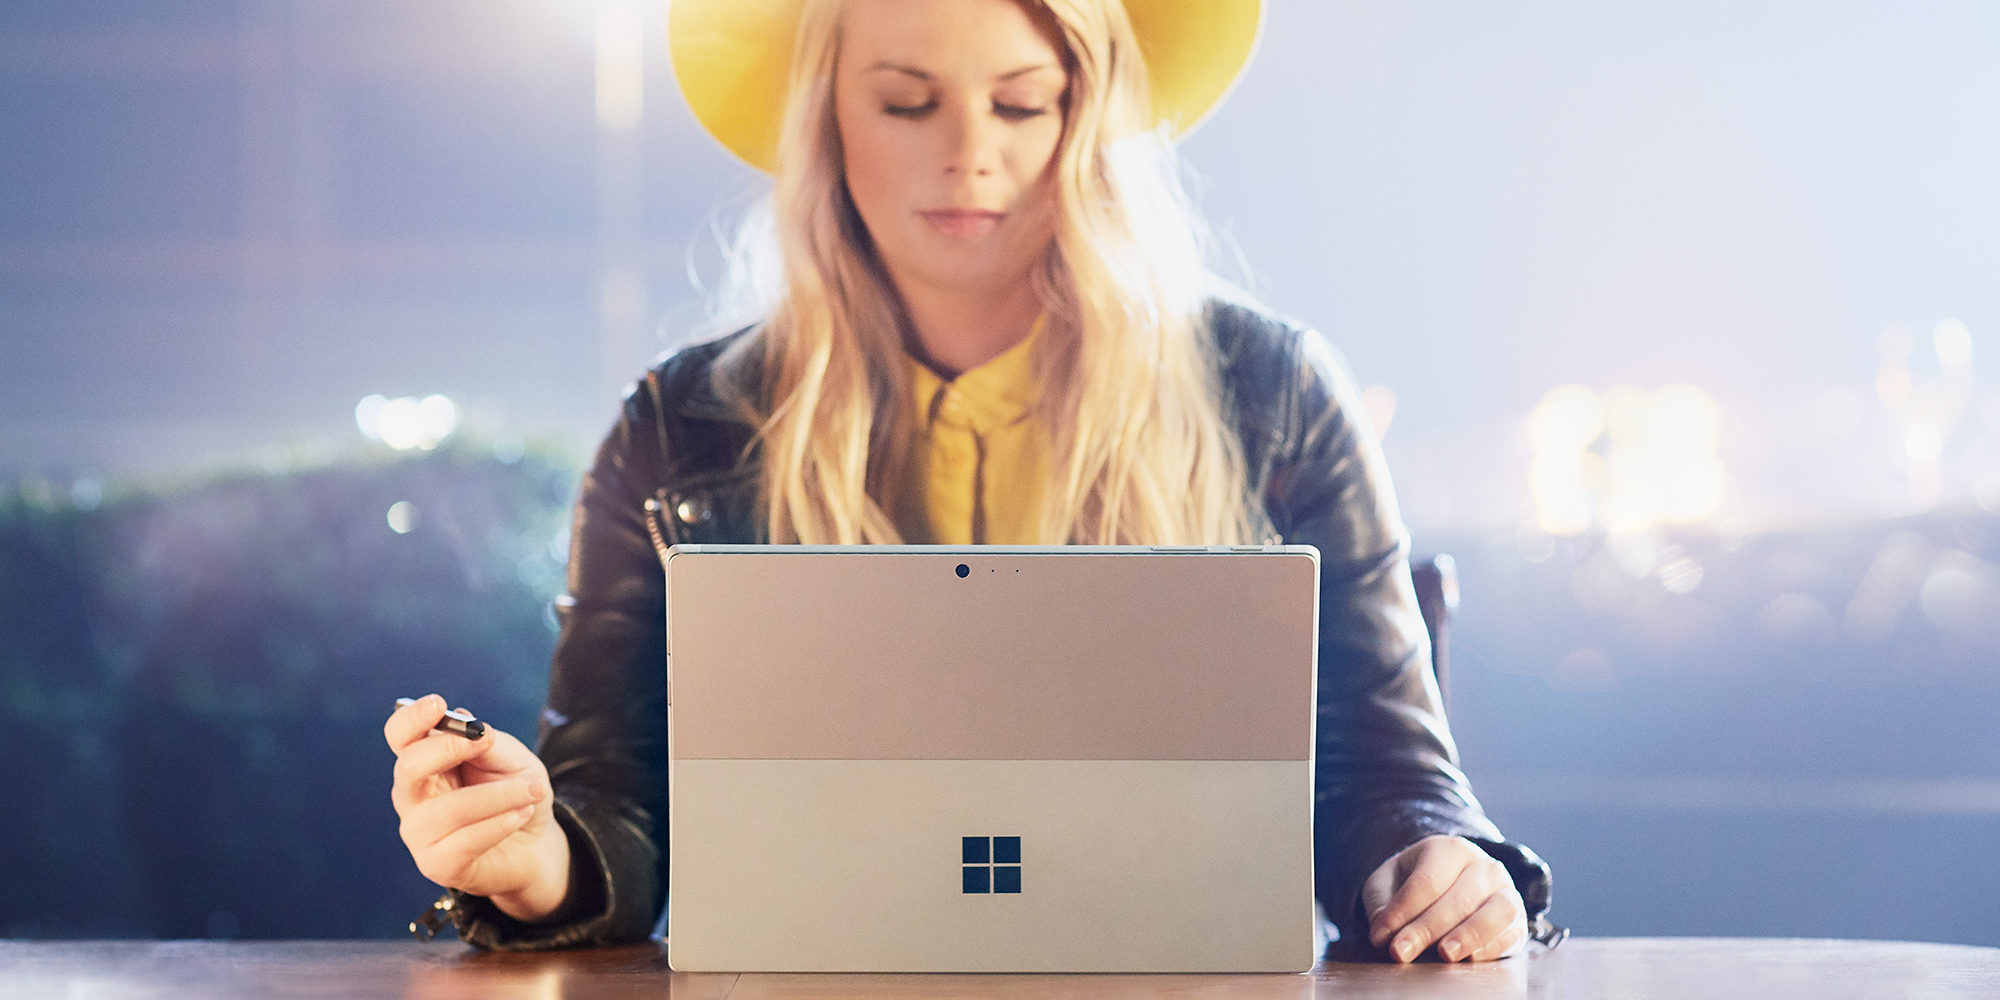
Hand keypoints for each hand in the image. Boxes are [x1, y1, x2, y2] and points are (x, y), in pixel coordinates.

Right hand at [386, 694, 570, 921]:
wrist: (536, 842)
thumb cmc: (516, 792)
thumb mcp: (512, 758)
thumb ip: (488, 742)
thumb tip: (467, 725)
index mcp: (424, 762)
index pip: (399, 737)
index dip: (412, 719)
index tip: (439, 704)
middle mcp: (413, 796)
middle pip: (408, 768)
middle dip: (447, 749)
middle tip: (486, 741)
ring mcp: (420, 833)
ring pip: (450, 810)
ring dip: (499, 795)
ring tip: (533, 791)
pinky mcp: (437, 864)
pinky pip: (465, 841)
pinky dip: (500, 823)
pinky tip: (522, 814)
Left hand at [1361, 834, 1525, 962]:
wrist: (1452, 881)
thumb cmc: (1416, 882)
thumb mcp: (1389, 882)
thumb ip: (1382, 903)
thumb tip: (1382, 932)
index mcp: (1448, 849)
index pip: (1426, 881)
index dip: (1403, 912)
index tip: (1382, 938)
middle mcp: (1483, 866)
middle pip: (1459, 898)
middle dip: (1427, 929)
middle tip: (1402, 952)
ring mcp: (1506, 890)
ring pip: (1497, 911)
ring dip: (1470, 935)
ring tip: (1445, 954)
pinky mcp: (1518, 918)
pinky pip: (1513, 931)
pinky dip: (1493, 947)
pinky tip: (1469, 959)